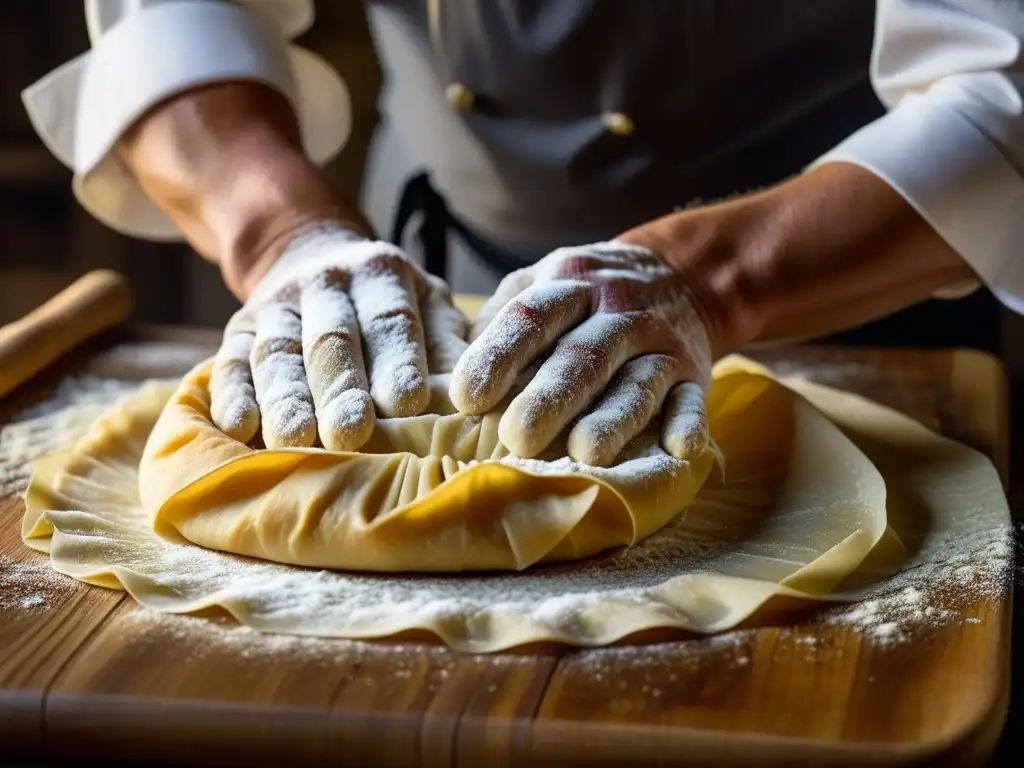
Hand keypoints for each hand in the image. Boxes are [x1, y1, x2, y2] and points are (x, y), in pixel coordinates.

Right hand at [211, 224, 467, 449]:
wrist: (313, 257)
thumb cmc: (389, 303)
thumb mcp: (429, 304)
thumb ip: (449, 345)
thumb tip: (475, 398)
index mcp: (381, 272)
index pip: (390, 320)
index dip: (398, 360)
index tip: (408, 403)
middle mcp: (326, 282)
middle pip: (332, 339)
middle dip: (340, 388)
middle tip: (350, 434)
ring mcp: (277, 305)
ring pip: (279, 353)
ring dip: (286, 398)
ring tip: (294, 440)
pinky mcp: (238, 329)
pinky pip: (230, 361)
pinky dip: (233, 395)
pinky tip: (240, 428)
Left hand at [449, 241, 713, 465]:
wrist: (683, 273)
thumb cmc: (587, 295)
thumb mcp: (544, 282)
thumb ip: (500, 319)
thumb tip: (445, 373)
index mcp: (569, 283)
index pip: (530, 317)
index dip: (497, 356)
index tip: (465, 398)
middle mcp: (617, 310)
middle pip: (583, 355)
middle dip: (550, 397)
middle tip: (516, 439)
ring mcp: (660, 342)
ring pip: (637, 382)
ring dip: (614, 418)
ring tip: (586, 454)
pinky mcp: (694, 373)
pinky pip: (694, 399)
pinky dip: (688, 424)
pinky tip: (679, 451)